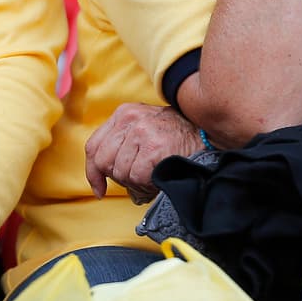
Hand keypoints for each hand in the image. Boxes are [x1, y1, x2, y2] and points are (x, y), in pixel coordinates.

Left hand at [85, 103, 204, 203]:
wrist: (208, 138)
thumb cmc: (177, 138)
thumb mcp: (145, 129)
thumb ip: (122, 142)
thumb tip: (100, 172)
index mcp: (125, 112)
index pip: (94, 146)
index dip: (93, 171)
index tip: (99, 187)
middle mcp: (131, 117)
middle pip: (103, 161)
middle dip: (118, 177)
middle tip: (137, 178)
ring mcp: (142, 131)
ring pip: (120, 172)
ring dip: (136, 181)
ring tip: (153, 174)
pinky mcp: (153, 147)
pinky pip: (136, 177)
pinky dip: (147, 183)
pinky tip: (159, 175)